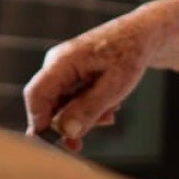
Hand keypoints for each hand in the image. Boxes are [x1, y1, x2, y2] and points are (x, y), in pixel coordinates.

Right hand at [23, 13, 152, 148]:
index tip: (53, 144)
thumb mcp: (114, 86)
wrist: (142, 35)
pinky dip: (87, 108)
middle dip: (68, 123)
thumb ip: (89, 109)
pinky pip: (70, 100)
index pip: (36, 95)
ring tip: (109, 114)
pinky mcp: (71, 75)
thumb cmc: (130, 53)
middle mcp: (57, 64)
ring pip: (61, 105)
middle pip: (47, 104)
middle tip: (87, 138)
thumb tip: (66, 132)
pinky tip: (107, 107)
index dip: (39, 122)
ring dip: (82, 117)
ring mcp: (63, 70)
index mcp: (62, 61)